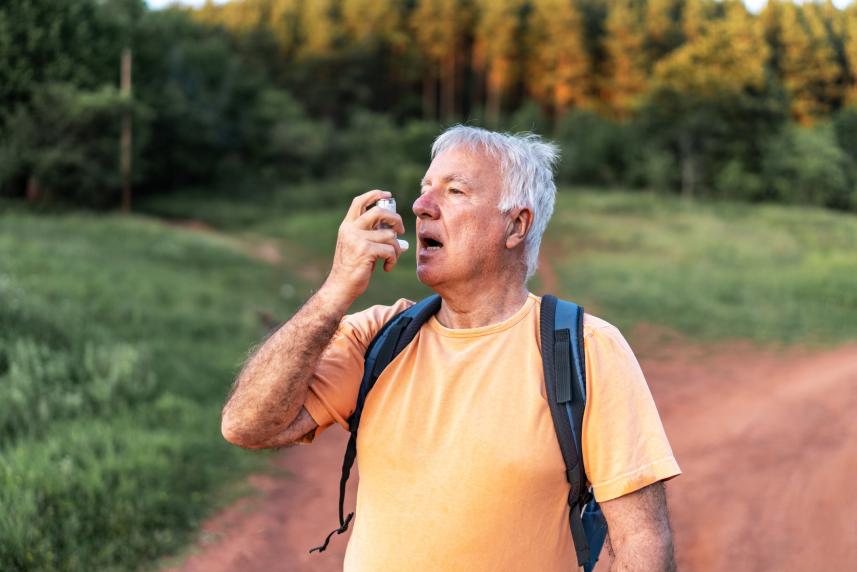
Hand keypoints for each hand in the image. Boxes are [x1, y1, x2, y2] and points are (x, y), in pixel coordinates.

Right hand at [322, 190, 405, 305]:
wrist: (341, 287)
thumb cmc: (353, 268)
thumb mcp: (359, 246)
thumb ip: (372, 234)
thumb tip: (397, 231)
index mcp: (347, 226)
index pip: (359, 202)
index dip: (374, 194)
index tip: (387, 195)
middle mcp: (350, 229)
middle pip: (379, 211)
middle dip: (395, 219)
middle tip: (401, 230)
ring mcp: (357, 239)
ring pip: (390, 235)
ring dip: (396, 249)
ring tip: (390, 259)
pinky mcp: (365, 250)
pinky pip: (390, 250)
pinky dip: (393, 260)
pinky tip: (386, 268)